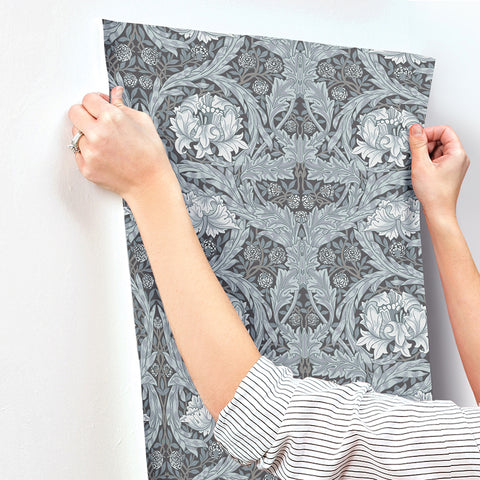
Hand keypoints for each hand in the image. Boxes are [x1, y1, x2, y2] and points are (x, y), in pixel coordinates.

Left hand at [67, 86, 174, 200]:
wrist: (150, 183)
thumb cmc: (150, 155)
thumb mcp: (143, 122)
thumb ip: (123, 106)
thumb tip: (115, 94)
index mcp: (112, 118)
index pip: (88, 99)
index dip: (95, 101)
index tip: (99, 106)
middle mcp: (98, 134)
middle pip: (74, 112)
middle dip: (85, 114)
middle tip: (96, 120)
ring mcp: (90, 152)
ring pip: (75, 134)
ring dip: (86, 135)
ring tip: (104, 142)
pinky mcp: (86, 168)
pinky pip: (78, 153)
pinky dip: (88, 152)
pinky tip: (104, 155)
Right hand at [408, 124, 469, 220]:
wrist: (438, 211)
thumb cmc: (434, 194)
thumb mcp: (421, 165)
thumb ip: (417, 145)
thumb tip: (415, 130)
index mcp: (457, 153)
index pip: (445, 131)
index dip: (429, 132)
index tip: (417, 138)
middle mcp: (459, 158)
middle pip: (441, 140)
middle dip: (426, 145)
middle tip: (417, 155)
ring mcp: (455, 165)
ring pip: (438, 150)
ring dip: (426, 154)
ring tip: (421, 167)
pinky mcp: (449, 172)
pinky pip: (438, 160)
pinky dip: (428, 162)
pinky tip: (423, 171)